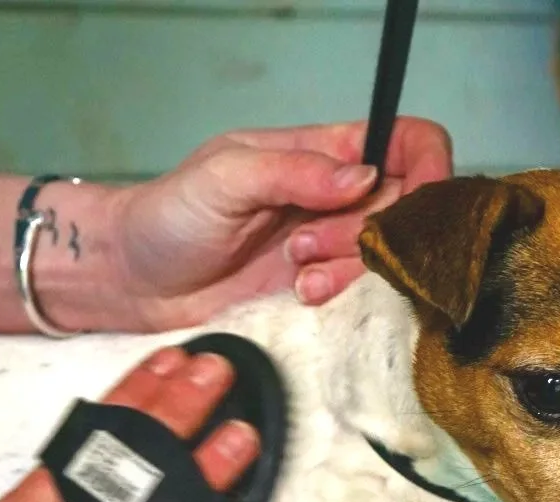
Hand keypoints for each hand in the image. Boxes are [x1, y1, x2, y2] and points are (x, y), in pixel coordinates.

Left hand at [107, 116, 452, 329]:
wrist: (134, 282)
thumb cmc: (169, 215)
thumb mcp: (226, 175)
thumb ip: (295, 171)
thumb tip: (363, 178)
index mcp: (322, 154)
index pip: (407, 144)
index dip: (426, 169)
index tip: (409, 201)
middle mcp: (335, 200)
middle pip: (405, 208)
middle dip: (370, 231)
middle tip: (304, 244)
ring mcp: (329, 250)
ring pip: (388, 258)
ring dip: (351, 268)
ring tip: (295, 273)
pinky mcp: (317, 296)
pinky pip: (361, 298)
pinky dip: (341, 299)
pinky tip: (300, 296)